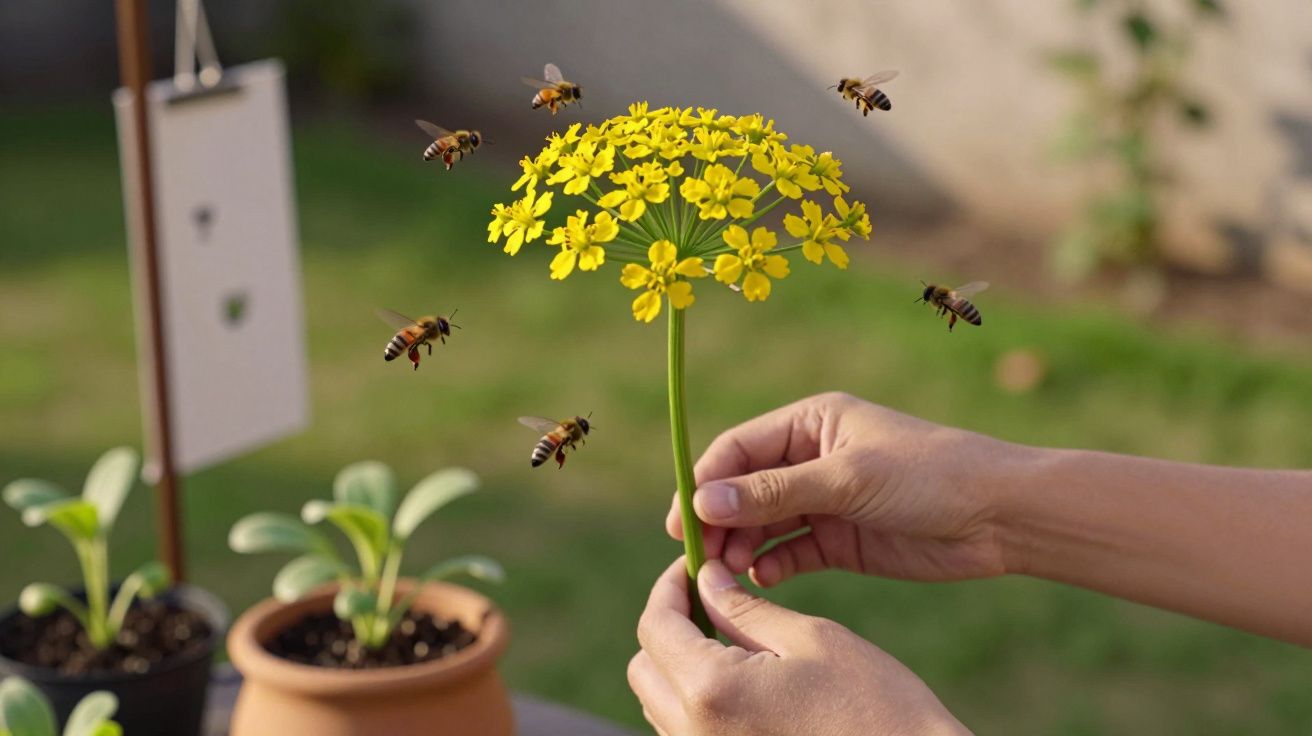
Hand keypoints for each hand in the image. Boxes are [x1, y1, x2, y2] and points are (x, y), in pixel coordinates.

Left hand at [629, 557, 968, 735]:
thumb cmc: (874, 704)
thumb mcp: (809, 638)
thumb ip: (743, 607)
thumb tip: (704, 579)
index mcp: (711, 690)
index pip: (656, 625)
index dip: (670, 586)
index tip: (695, 565)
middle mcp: (694, 733)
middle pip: (646, 666)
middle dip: (669, 625)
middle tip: (711, 597)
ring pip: (660, 701)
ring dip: (680, 663)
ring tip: (731, 635)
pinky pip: (685, 729)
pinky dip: (698, 697)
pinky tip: (743, 677)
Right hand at [667, 392, 1029, 585]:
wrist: (998, 517)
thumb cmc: (927, 476)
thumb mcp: (847, 479)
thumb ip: (775, 492)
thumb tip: (705, 502)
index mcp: (810, 423)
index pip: (738, 449)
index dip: (705, 482)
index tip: (682, 521)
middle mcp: (810, 458)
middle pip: (744, 489)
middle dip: (719, 521)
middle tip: (698, 557)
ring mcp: (824, 501)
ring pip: (763, 524)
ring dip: (741, 547)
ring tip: (726, 573)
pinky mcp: (840, 541)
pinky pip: (790, 553)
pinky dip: (772, 566)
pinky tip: (763, 580)